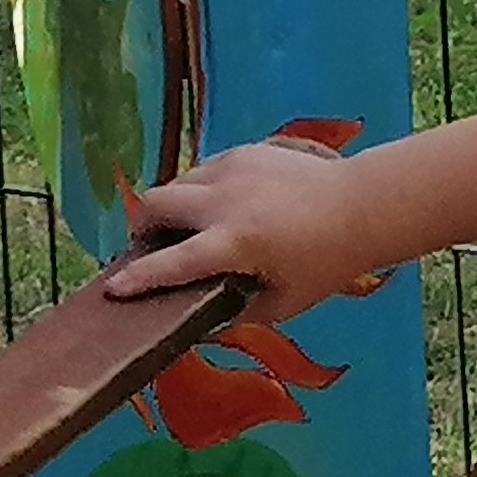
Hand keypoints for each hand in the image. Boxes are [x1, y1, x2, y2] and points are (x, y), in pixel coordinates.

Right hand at [119, 137, 384, 327]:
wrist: (364, 206)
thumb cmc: (327, 262)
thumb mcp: (284, 302)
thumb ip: (240, 313)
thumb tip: (204, 325)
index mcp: (234, 243)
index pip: (171, 262)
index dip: (138, 278)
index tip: (113, 289)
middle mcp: (225, 201)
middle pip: (155, 204)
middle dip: (142, 225)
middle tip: (146, 245)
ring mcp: (233, 170)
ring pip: (178, 182)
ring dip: (170, 205)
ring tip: (183, 226)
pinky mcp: (245, 151)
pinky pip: (204, 170)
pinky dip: (200, 189)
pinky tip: (219, 205)